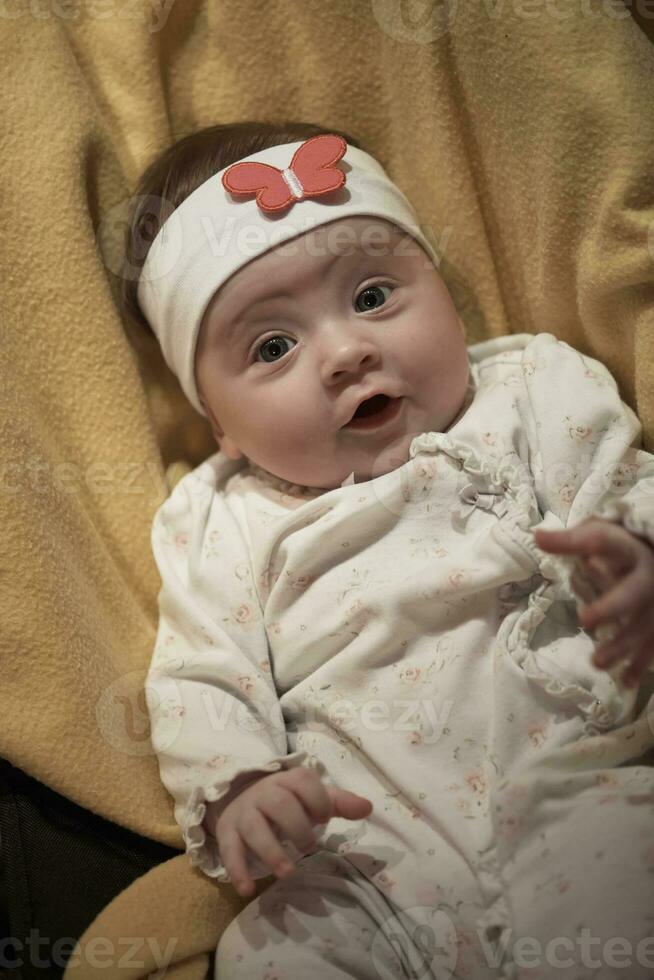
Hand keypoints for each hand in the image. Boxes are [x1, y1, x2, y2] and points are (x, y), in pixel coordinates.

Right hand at [205, 767, 372, 897]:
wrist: (241, 799)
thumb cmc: (287, 802)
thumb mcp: (312, 798)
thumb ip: (339, 803)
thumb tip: (368, 807)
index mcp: (287, 780)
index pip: (303, 782)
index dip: (317, 800)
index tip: (324, 818)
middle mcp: (264, 793)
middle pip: (280, 804)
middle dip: (298, 827)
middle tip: (308, 847)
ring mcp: (244, 813)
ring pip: (254, 827)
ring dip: (272, 852)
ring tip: (288, 873)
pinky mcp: (228, 833)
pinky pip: (229, 850)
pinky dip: (238, 870)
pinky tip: (247, 889)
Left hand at [533, 517, 653, 687]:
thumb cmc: (619, 548)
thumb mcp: (596, 537)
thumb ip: (568, 541)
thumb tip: (537, 536)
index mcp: (630, 552)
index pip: (611, 546)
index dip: (596, 550)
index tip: (586, 558)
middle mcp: (648, 579)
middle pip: (633, 594)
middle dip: (611, 607)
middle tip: (585, 620)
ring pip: (643, 627)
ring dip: (621, 646)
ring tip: (597, 662)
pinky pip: (651, 646)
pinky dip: (639, 664)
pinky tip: (626, 682)